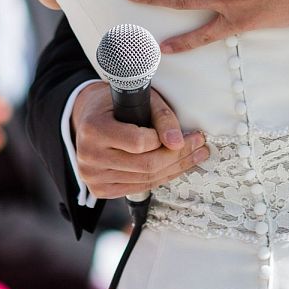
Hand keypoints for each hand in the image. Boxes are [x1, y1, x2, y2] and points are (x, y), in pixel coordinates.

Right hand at [69, 81, 206, 200]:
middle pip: (145, 165)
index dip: (163, 139)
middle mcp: (88, 156)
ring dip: (175, 168)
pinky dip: (161, 178)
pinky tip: (175, 167)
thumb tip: (177, 143)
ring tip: (194, 155)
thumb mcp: (139, 99)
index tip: (184, 134)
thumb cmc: (117, 105)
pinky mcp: (99, 189)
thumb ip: (161, 117)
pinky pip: (139, 187)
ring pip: (145, 179)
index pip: (138, 142)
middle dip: (178, 156)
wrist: (89, 119)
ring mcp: (92, 176)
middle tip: (199, 145)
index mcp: (93, 129)